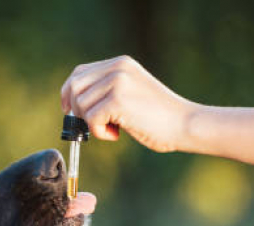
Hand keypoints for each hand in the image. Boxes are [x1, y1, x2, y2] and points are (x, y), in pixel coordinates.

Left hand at [60, 55, 195, 152]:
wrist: (185, 124)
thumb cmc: (158, 117)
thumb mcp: (130, 93)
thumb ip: (106, 91)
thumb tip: (72, 106)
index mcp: (120, 63)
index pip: (79, 73)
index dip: (69, 93)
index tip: (70, 111)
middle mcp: (117, 67)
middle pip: (74, 87)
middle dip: (76, 110)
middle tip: (93, 125)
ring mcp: (117, 81)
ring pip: (81, 106)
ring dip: (92, 124)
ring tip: (114, 129)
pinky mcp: (117, 99)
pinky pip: (90, 119)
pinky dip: (99, 133)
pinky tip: (117, 134)